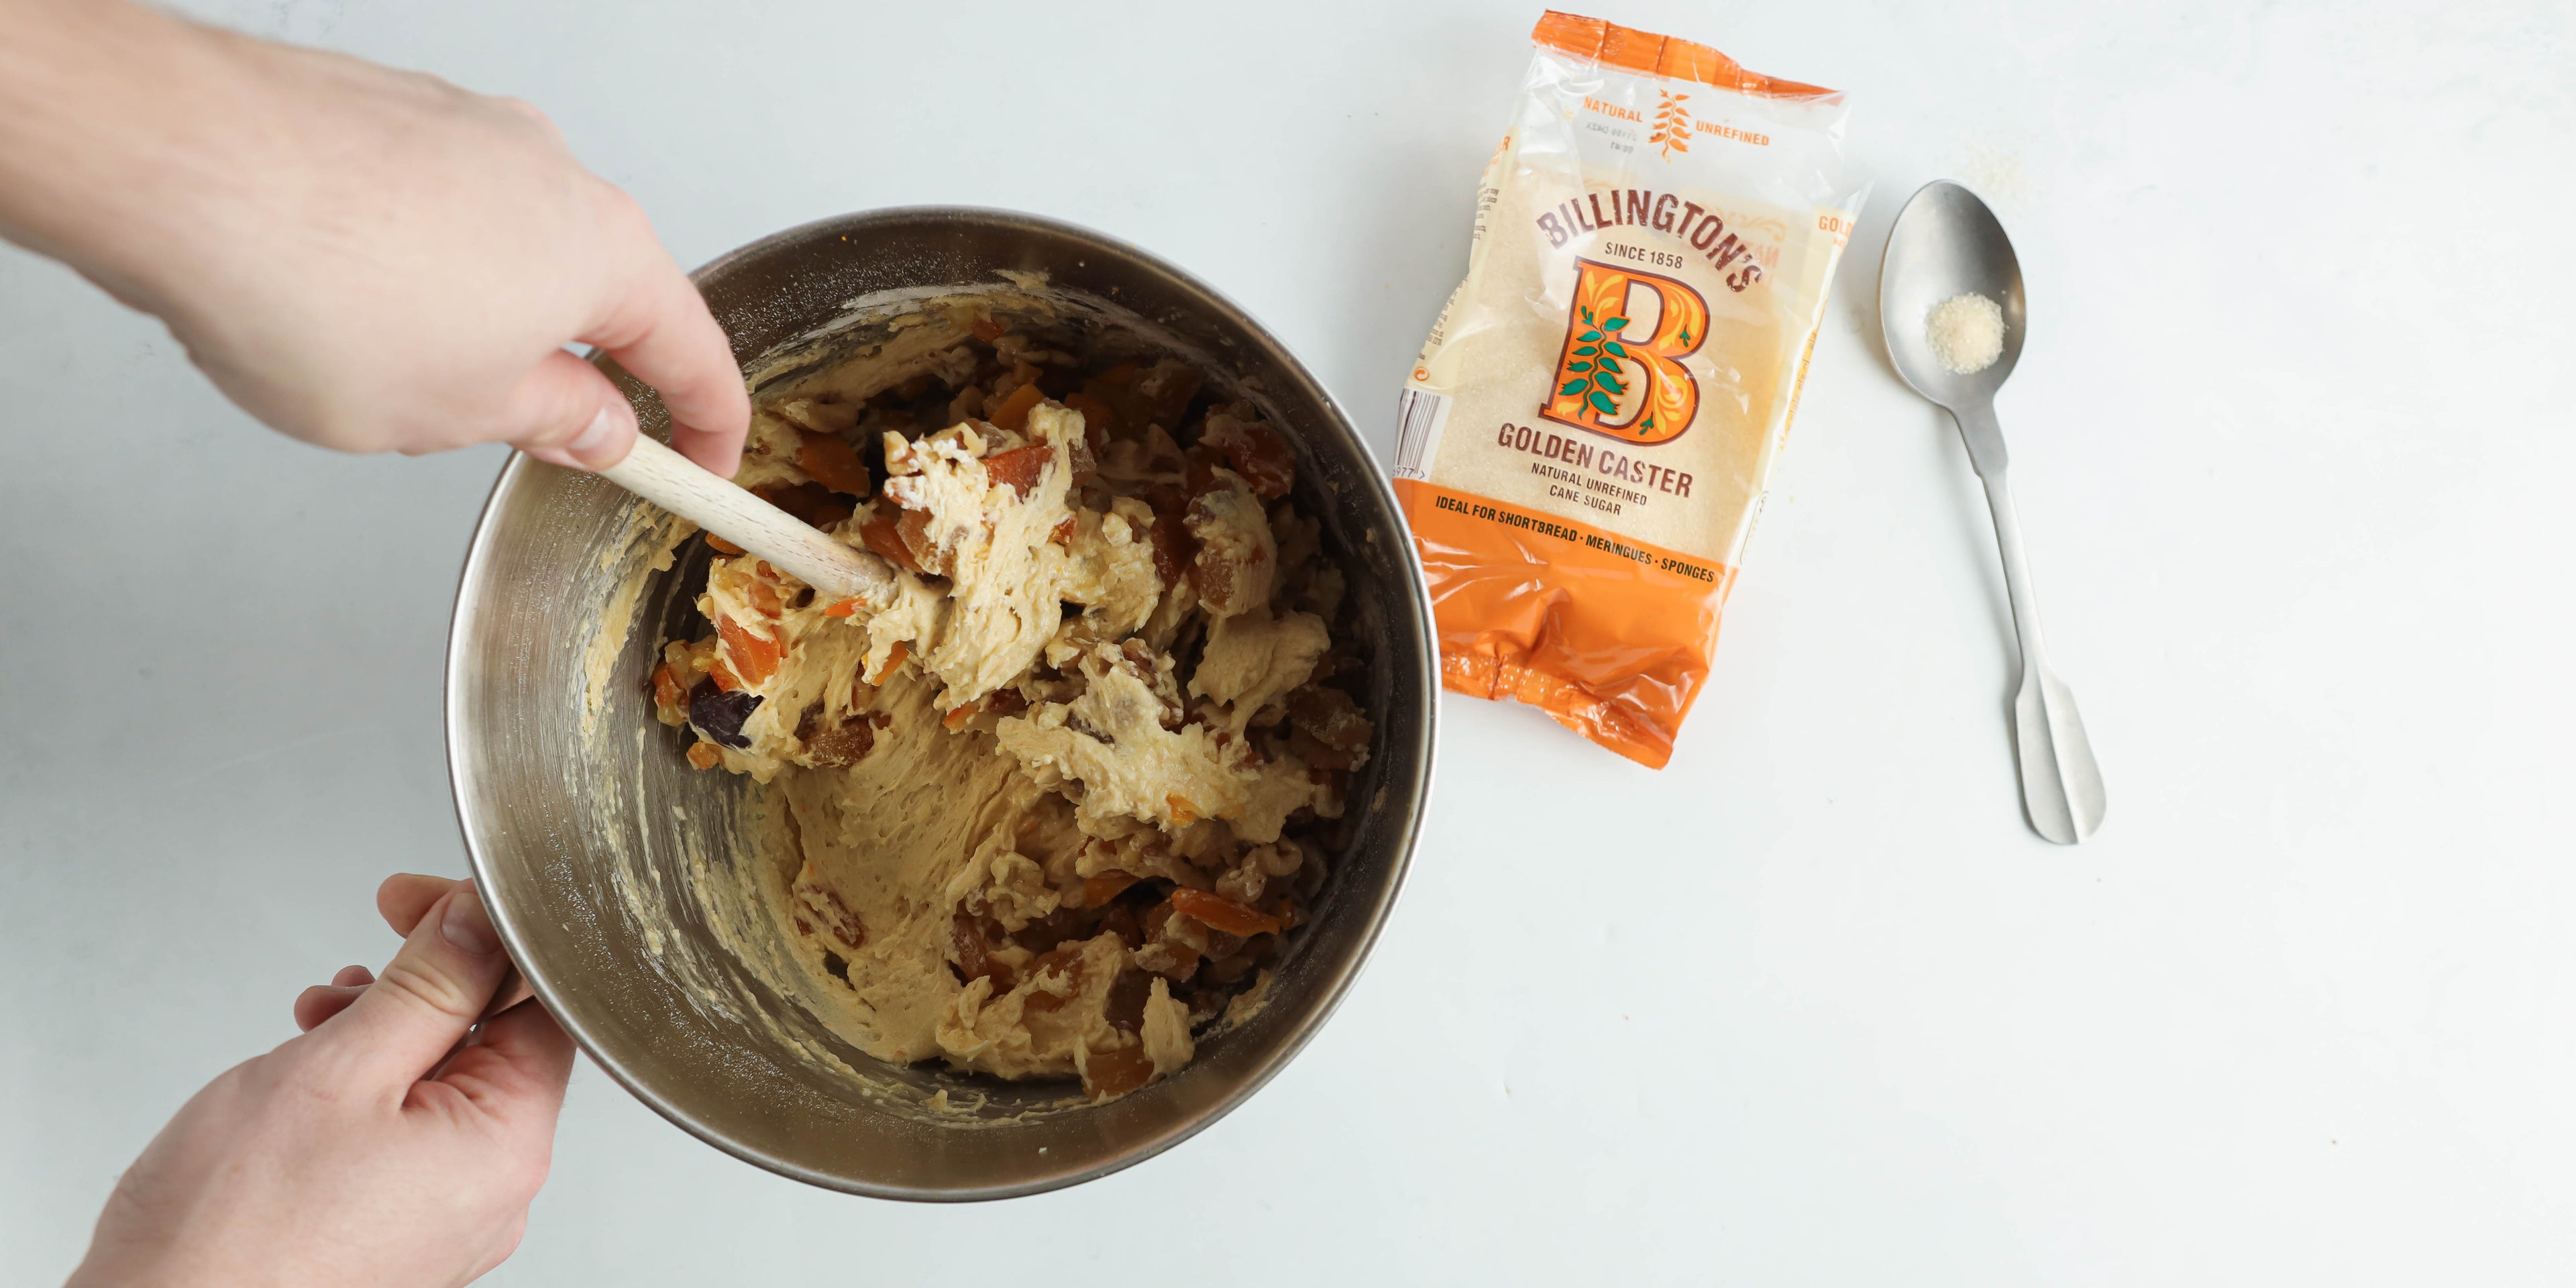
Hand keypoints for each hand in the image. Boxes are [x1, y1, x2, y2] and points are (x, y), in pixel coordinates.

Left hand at [0, 1, 746, 474]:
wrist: (178, 165)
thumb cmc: (321, 287)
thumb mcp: (459, 412)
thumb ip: (550, 419)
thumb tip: (596, 424)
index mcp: (601, 251)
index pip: (691, 352)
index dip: (709, 425)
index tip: (706, 463)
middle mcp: (548, 171)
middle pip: (593, 290)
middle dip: (564, 368)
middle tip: (525, 437)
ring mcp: (463, 129)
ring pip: (500, 248)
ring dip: (470, 318)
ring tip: (384, 373)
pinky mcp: (382, 112)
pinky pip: (422, 209)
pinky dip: (401, 267)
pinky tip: (333, 305)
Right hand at [68, 876, 574, 1287]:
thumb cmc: (234, 1233)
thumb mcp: (338, 1070)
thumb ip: (426, 986)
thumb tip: (477, 922)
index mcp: (507, 1147)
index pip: (540, 1007)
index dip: (485, 938)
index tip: (426, 901)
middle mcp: (491, 1190)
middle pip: (491, 1044)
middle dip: (424, 986)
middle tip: (355, 967)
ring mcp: (443, 1217)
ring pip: (438, 1087)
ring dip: (385, 1034)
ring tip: (317, 1024)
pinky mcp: (394, 1231)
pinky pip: (404, 1137)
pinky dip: (364, 1092)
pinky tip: (310, 1074)